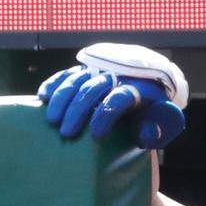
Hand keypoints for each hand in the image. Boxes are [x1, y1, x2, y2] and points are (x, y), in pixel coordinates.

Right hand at [37, 43, 187, 149]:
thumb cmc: (153, 111)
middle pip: (93, 89)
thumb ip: (158, 129)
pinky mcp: (85, 71)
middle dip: (77, 110)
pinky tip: (42, 96)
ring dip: (61, 99)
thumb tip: (147, 134)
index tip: (95, 134)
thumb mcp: (163, 122)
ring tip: (51, 120)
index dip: (106, 114)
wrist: (149, 87)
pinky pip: (66, 74)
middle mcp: (116, 76)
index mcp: (138, 88)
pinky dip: (53, 83)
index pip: (119, 98)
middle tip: (66, 133)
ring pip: (76, 80)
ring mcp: (99, 71)